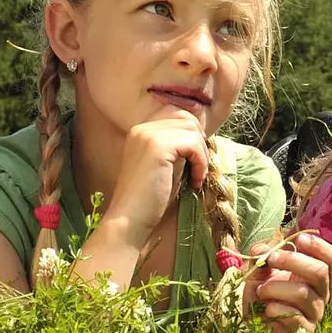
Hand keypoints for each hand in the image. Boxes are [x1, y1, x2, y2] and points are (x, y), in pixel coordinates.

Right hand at [106, 106, 209, 233]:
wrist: (130, 219)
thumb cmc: (149, 199)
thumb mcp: (164, 165)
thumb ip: (176, 147)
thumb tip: (201, 136)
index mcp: (140, 131)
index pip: (175, 113)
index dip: (191, 132)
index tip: (194, 158)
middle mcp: (142, 128)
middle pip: (185, 117)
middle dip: (198, 139)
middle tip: (198, 165)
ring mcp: (148, 135)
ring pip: (192, 129)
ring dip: (201, 153)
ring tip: (196, 174)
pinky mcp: (157, 146)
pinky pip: (193, 144)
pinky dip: (201, 162)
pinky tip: (195, 180)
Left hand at [241, 233, 331, 332]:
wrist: (253, 327)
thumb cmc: (261, 297)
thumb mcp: (258, 272)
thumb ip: (261, 257)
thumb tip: (260, 248)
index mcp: (313, 275)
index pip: (331, 259)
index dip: (320, 246)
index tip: (300, 239)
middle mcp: (320, 293)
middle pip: (320, 271)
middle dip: (292, 260)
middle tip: (270, 259)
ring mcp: (315, 313)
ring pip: (303, 293)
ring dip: (275, 288)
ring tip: (260, 291)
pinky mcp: (305, 332)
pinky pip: (295, 316)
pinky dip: (276, 309)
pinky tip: (266, 309)